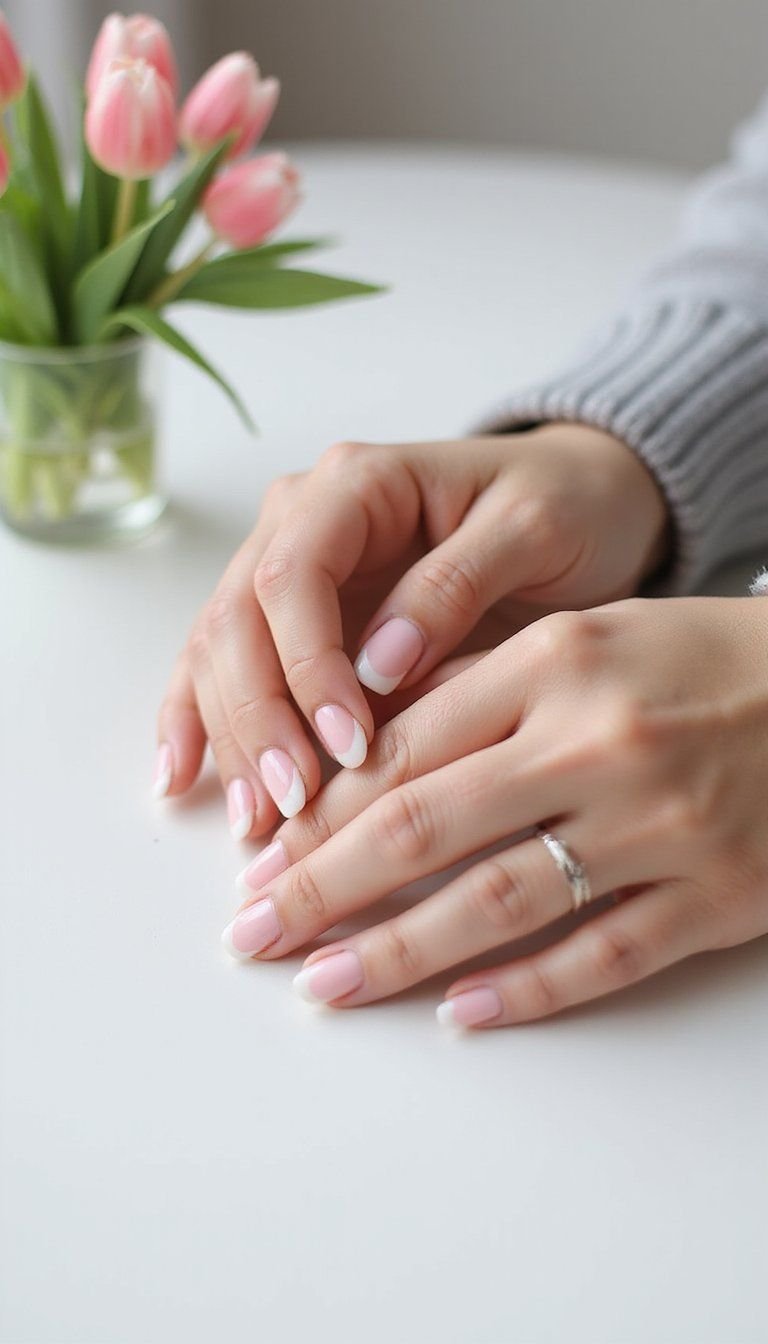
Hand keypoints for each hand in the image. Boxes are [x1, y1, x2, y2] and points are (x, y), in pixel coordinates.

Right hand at [156, 424, 667, 835]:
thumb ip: (455, 584)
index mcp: (355, 484)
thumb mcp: (533, 530)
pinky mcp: (294, 619)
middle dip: (257, 719)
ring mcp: (288, 568)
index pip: (292, 577)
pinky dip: (202, 721)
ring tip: (254, 822)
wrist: (578, 503)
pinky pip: (225, 667)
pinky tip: (183, 777)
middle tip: (291, 807)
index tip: (348, 744)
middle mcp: (301, 520)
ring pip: (221, 654)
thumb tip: (378, 666)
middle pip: (238, 621)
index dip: (306, 667)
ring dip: (232, 738)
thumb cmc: (565, 508)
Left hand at [222, 597, 767, 1026]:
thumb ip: (480, 686)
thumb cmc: (699, 660)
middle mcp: (598, 740)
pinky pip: (604, 954)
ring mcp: (662, 823)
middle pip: (427, 824)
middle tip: (252, 933)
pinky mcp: (718, 893)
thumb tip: (365, 754)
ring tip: (324, 985)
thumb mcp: (587, 639)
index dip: (322, 811)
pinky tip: (459, 1014)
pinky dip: (526, 990)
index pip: (408, 746)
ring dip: (399, 951)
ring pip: (500, 900)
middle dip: (323, 886)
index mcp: (556, 662)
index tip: (264, 856)